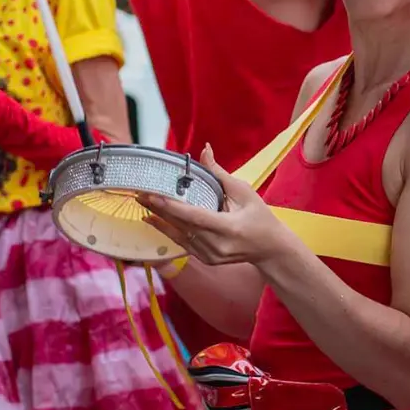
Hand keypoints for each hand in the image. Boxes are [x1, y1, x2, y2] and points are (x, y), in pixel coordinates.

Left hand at [138, 145, 292, 267]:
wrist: (269, 249)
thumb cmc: (260, 217)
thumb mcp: (244, 191)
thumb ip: (220, 173)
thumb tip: (204, 150)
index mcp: (229, 228)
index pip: (194, 217)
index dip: (170, 207)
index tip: (152, 195)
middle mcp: (216, 245)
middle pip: (181, 226)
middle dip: (158, 209)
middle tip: (140, 194)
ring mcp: (210, 256)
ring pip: (178, 237)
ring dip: (159, 220)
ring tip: (143, 205)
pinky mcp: (206, 260)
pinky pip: (183, 243)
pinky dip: (169, 230)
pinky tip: (155, 220)